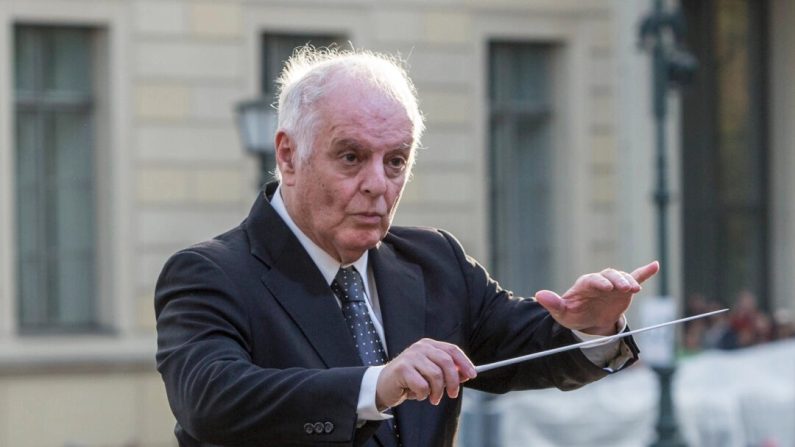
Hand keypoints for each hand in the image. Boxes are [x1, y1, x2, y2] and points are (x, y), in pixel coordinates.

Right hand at [375, 338, 476, 409]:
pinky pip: (422, 385)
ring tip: (433, 398)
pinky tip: (417, 394)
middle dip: (453, 381)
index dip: (464, 362)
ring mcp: (410, 356)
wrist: (384, 386)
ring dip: (437, 392)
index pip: (452, 350)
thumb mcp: (431, 375)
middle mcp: (420, 347)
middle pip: (446, 362)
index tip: (473, 375)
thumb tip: (466, 374)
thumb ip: (448, 373)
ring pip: (436, 375)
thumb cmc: (410, 380)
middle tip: (452, 394)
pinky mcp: (402, 368)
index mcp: (429, 345)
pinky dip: (423, 394)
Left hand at [534, 261, 659, 334]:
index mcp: (585, 285)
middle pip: (609, 276)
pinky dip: (644, 272)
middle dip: (617, 280)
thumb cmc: (574, 315)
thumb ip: (553, 304)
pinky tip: (654, 265)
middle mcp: (600, 281)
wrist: (588, 321)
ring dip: (629, 281)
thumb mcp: (562, 313)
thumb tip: (538, 295)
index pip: (592, 280)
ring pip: (622, 277)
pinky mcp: (624, 290)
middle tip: (625, 288)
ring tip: (635, 289)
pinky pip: (635, 278)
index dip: (599, 282)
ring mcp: (613, 284)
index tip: (605, 287)